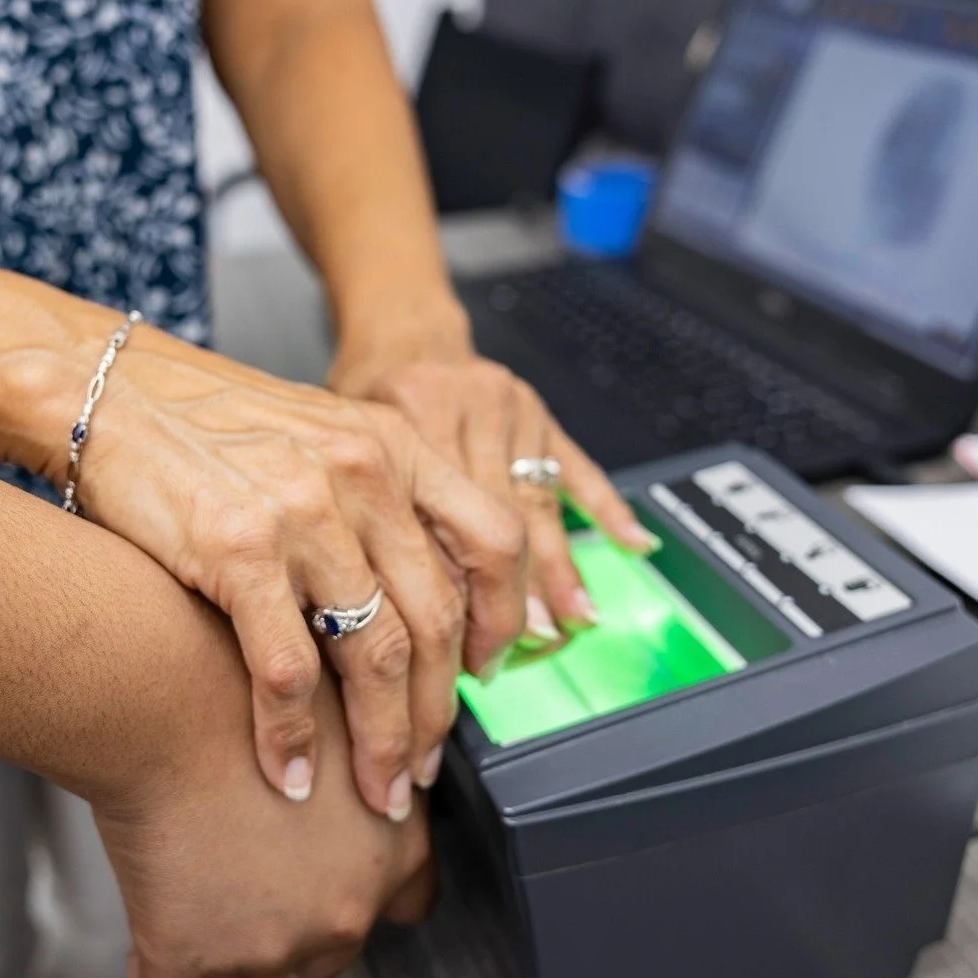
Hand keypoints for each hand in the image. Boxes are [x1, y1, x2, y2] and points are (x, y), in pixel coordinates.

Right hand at [35, 321, 525, 818]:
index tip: (489, 676)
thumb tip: (416, 593)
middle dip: (437, 712)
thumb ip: (377, 502)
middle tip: (425, 765)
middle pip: (435, 618)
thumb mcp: (320, 435)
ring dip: (380, 740)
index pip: (493, 541)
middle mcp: (361, 473)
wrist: (107, 393)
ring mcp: (302, 510)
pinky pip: (287, 668)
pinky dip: (292, 735)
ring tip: (376, 790)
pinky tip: (290, 772)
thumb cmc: (206, 423)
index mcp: (392, 444)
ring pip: (373, 655)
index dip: (503, 621)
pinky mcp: (237, 548)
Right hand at [88, 615, 433, 977]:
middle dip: (288, 915)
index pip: (408, 904)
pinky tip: (148, 958)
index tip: (328, 865)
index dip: (362, 883)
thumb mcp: (349, 719)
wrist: (172, 693)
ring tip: (195, 879)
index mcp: (396, 847)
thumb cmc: (254, 684)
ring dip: (228, 948)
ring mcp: (268, 946)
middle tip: (246, 856)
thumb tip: (357, 787)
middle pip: (323, 951)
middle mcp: (345, 909)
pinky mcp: (188, 960)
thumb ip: (366, 773)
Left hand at [330, 336, 655, 650]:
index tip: (458, 650)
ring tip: (574, 622)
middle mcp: (463, 409)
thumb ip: (368, 511)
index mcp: (405, 419)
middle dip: (510, 596)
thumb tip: (398, 611)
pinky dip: (607, 508)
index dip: (450, 596)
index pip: (436, 524)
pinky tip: (633, 544)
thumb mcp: (345, 445)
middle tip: (518, 650)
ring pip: (536, 504)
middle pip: (494, 521)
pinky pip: (577, 465)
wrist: (399, 328)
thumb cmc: (364, 393)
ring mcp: (509, 410)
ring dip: (559, 570)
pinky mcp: (539, 411)